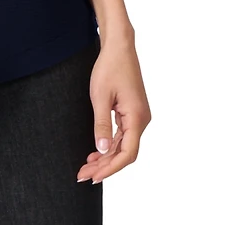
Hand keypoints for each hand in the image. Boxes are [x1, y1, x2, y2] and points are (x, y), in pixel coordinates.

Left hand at [77, 31, 150, 183]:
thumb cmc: (109, 68)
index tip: (94, 177)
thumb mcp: (100, 97)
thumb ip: (102, 125)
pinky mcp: (133, 112)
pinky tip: (97, 151)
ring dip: (106, 156)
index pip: (127, 153)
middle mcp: (142, 120)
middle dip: (105, 165)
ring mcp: (138, 116)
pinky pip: (123, 135)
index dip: (111, 168)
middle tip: (83, 174)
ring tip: (87, 166)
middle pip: (125, 152)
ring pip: (124, 145)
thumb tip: (103, 149)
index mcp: (137, 118)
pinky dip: (110, 144)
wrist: (119, 47)